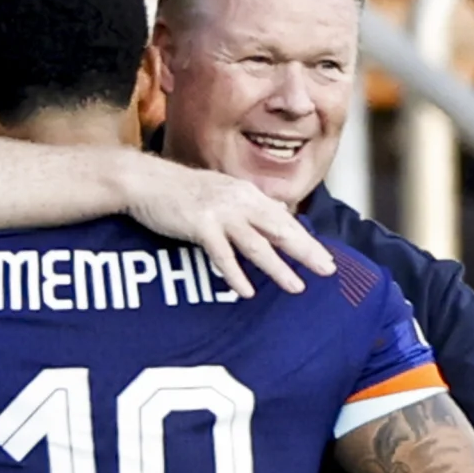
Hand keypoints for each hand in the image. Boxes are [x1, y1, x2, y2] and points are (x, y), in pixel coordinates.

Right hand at [116, 153, 335, 295]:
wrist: (145, 181)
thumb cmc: (181, 190)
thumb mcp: (223, 191)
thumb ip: (252, 203)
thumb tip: (280, 211)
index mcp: (247, 195)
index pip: (284, 221)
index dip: (307, 240)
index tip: (325, 258)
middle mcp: (240, 202)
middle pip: (281, 231)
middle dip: (306, 252)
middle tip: (328, 271)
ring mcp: (221, 214)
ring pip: (257, 245)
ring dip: (278, 268)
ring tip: (296, 287)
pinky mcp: (200, 226)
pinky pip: (222, 255)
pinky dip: (235, 274)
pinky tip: (247, 291)